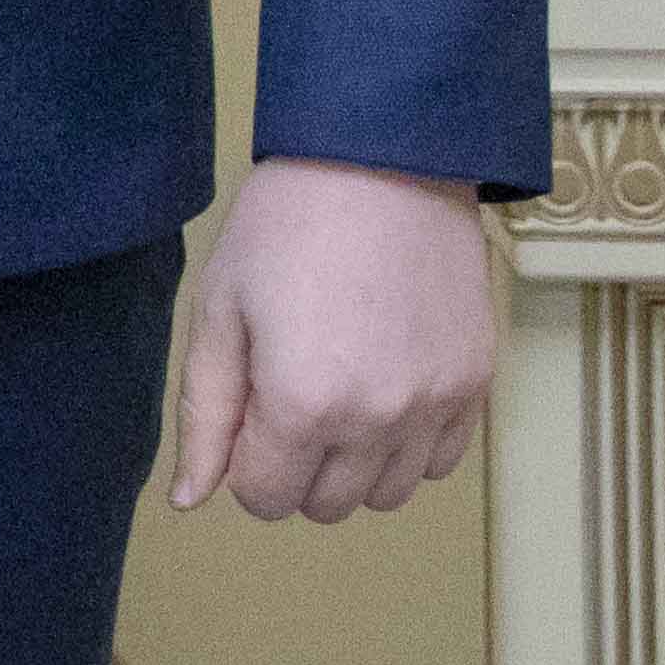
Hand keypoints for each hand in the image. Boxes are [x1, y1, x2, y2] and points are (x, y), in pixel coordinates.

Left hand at [169, 155, 496, 520]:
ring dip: (352, 464)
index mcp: (303, 404)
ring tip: (335, 388)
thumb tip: (188, 498)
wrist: (383, 160)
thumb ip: (205, 415)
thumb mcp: (219, 311)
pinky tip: (382, 386)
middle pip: (325, 505)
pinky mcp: (476, 383)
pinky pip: (439, 462)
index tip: (246, 410)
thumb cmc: (287, 225)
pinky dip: (407, 445)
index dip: (243, 462)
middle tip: (284, 393)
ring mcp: (436, 405)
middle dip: (293, 466)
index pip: (264, 499)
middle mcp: (378, 419)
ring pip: (387, 494)